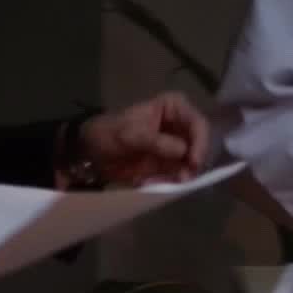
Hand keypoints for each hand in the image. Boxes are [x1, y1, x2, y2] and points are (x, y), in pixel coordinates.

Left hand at [74, 91, 212, 186]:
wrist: (91, 152)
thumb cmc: (109, 133)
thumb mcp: (131, 134)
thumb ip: (157, 141)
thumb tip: (183, 151)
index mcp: (173, 107)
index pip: (197, 122)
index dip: (200, 142)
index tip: (193, 161)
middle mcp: (179, 125)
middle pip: (200, 143)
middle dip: (195, 162)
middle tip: (185, 177)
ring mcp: (176, 146)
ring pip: (193, 161)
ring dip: (186, 174)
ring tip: (174, 182)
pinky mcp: (168, 164)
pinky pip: (180, 174)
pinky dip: (175, 181)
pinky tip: (163, 184)